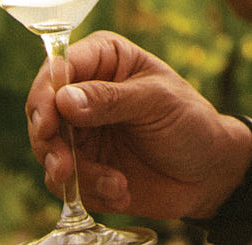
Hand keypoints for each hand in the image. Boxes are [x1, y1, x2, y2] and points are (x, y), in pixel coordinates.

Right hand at [25, 30, 251, 219]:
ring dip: (72, 174)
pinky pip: (65, 182)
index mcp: (104, 60)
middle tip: (64, 166)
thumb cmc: (190, 121)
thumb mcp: (157, 101)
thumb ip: (111, 100)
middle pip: (42, 111)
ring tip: (114, 184)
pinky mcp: (82, 168)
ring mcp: (80, 132)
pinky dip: (90, 191)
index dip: (46, 93)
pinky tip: (122, 191)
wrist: (208, 173)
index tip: (48, 123)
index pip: (59, 66)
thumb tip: (63, 99)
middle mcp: (84, 93)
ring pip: (47, 150)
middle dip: (49, 142)